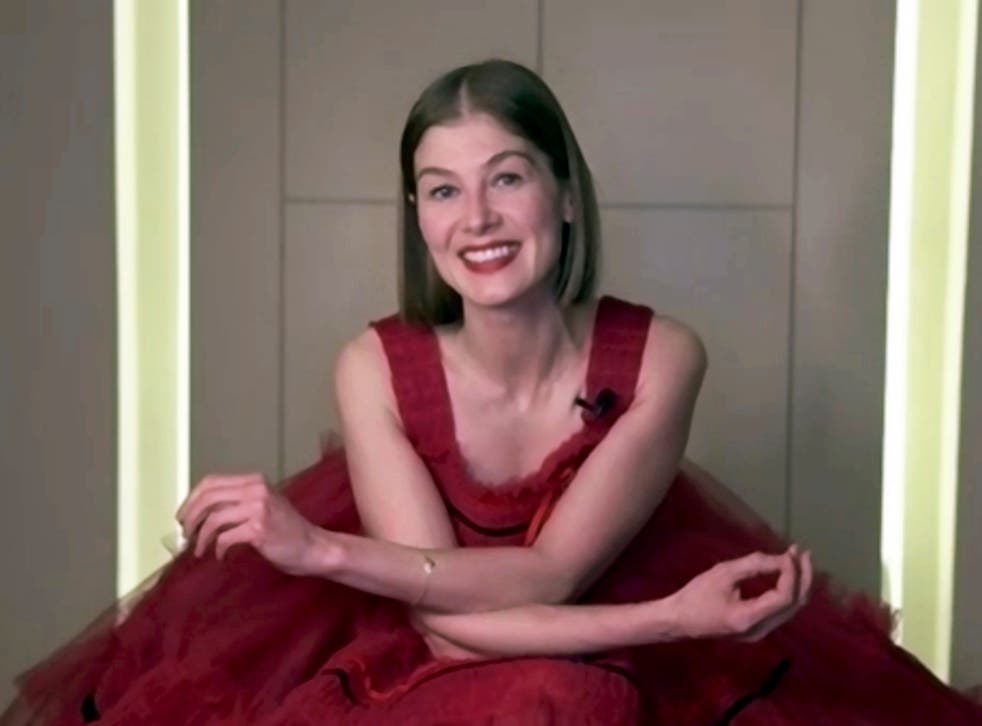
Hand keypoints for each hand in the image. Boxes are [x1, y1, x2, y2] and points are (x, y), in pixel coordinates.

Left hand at [176, 473, 316, 574]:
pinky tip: (220, 556)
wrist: (313, 547)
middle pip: (208, 497)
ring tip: (199, 550)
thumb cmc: (286, 531)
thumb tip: (199, 512)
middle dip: (190, 517)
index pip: (211, 482)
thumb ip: (237, 502)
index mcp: (255, 481)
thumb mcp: (263, 506)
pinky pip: (225, 537)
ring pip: (213, 518)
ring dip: (201, 537)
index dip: (191, 499)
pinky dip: (217, 548)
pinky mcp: (259, 529)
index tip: (183, 517)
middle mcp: (256, 489)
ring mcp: (259, 508)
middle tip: (186, 535)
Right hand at [668, 546, 811, 641]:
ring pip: (791, 609)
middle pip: (794, 605)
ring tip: (797, 559)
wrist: (679, 620)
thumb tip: (782, 559)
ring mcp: (760, 633)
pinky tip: (786, 575)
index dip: (791, 573)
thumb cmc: (696, 595)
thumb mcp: (723, 573)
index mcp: (749, 618)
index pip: (784, 597)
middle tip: (801, 552)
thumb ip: (754, 565)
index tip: (788, 552)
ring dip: (797, 583)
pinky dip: (787, 591)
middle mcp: (761, 630)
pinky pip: (781, 610)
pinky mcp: (757, 629)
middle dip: (802, 576)